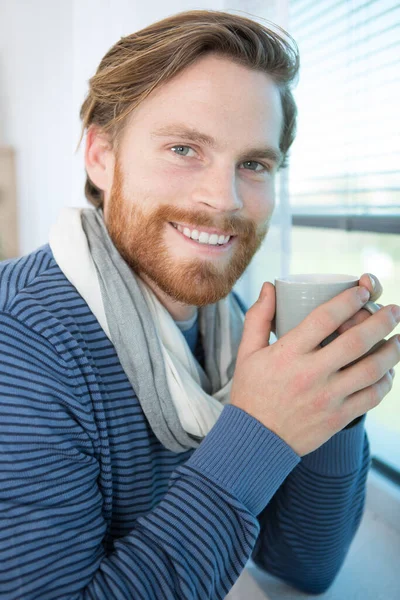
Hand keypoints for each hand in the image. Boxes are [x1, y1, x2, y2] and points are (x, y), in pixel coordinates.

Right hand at [231, 279, 399, 455]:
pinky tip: (387, 371)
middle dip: (381, 321)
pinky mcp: (337, 417)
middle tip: (394, 310)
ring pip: (371, 369)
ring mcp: (327, 397)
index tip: (362, 292)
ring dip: (391, 351)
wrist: (256, 440)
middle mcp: (310, 374)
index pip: (325, 318)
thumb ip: (258, 317)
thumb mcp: (247, 353)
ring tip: (398, 339)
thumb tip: (269, 286)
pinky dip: (385, 382)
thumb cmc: (251, 392)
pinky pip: (371, 397)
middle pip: (356, 341)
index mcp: (288, 353)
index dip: (348, 301)